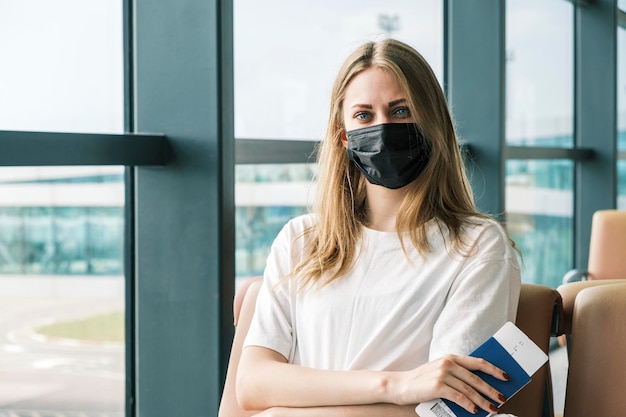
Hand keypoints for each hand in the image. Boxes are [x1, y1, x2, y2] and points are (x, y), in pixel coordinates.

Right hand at [391, 354, 508, 414]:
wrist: (401, 385)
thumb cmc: (422, 380)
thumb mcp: (440, 371)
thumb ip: (457, 374)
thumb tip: (480, 387)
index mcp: (451, 357)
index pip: (478, 362)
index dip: (493, 370)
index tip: (505, 377)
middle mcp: (448, 363)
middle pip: (476, 378)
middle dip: (491, 390)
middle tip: (501, 398)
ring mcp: (443, 374)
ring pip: (470, 389)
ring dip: (483, 401)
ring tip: (492, 408)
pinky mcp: (438, 386)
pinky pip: (459, 397)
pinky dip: (469, 405)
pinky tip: (475, 410)